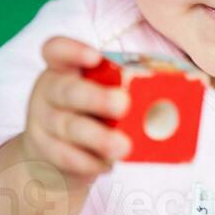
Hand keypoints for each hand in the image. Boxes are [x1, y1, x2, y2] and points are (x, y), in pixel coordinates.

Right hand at [20, 36, 132, 190]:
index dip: (73, 51)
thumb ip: (123, 88)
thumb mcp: (100, 94)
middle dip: (96, 98)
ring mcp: (42, 121)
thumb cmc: (91, 113)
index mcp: (65, 68)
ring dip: (98, 137)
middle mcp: (50, 90)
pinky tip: (107, 163)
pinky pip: (65, 156)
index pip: (57, 50)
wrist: (55, 155)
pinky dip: (88, 161)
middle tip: (124, 105)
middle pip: (67, 91)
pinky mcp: (45, 151)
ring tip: (124, 146)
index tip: (95, 57)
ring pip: (68, 127)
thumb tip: (172, 95)